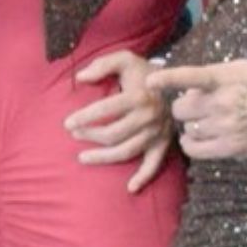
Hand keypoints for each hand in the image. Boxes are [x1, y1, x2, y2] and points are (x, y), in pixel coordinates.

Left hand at [68, 48, 174, 193]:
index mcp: (138, 96)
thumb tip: (80, 78)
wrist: (179, 83)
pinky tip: (130, 188)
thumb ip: (102, 64)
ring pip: (125, 152)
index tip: (67, 123)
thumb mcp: (125, 58)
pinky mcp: (163, 144)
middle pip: (112, 134)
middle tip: (74, 134)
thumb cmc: (145, 72)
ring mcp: (156, 133)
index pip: (106, 110)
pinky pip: (154, 165)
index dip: (84, 117)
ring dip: (103, 158)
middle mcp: (149, 117)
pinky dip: (143, 177)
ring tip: (83, 157)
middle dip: (89, 136)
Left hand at [154, 59, 246, 161]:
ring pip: (186, 129)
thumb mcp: (241, 69)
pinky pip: (193, 149)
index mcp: (225, 79)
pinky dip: (191, 144)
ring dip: (191, 126)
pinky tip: (199, 138)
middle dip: (184, 108)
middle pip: (180, 109)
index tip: (150, 82)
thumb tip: (187, 87)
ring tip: (206, 122)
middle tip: (196, 107)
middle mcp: (222, 103)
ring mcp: (224, 128)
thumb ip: (213, 75)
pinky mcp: (228, 148)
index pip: (191, 77)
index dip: (169, 79)